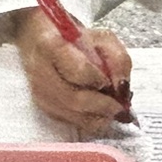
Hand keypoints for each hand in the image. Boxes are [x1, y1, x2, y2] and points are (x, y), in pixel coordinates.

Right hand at [16, 11, 134, 131]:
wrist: (44, 43)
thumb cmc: (76, 39)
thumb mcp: (103, 39)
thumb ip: (118, 60)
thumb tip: (122, 89)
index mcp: (52, 45)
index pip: (77, 70)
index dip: (98, 79)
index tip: (110, 81)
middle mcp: (40, 71)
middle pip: (74, 99)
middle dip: (103, 106)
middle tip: (121, 107)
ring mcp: (39, 92)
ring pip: (74, 115)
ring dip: (99, 116)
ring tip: (113, 108)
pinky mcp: (43, 107)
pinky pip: (72, 121)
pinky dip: (91, 120)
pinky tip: (99, 111)